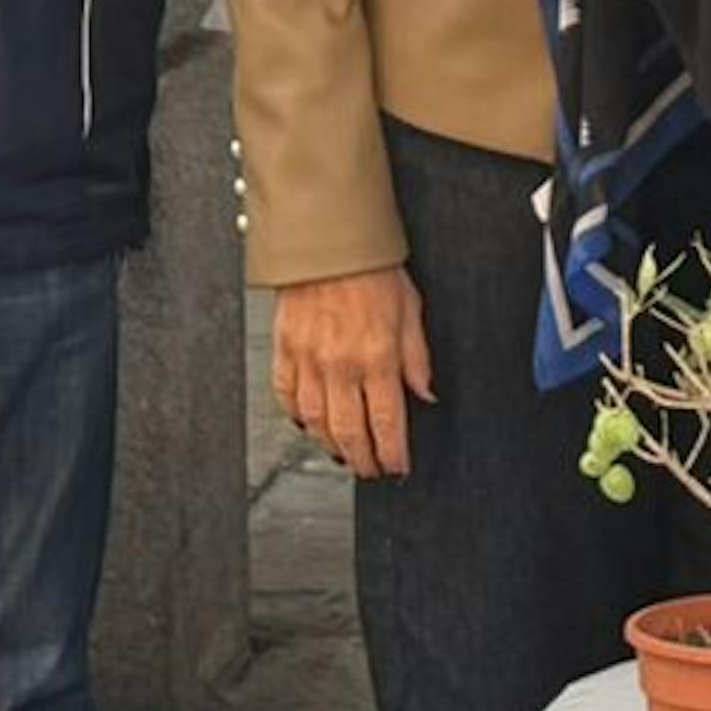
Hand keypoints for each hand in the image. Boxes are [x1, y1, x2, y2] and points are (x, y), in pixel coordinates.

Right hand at [271, 269, 432, 479]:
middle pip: (350, 432)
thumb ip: (418, 358)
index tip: (398, 467)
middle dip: (364, 460)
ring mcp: (308, 360)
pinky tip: (308, 425)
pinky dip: (297, 417)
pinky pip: (286, 397)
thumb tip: (426, 394)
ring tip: (344, 455)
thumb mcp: (412, 310)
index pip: (387, 423)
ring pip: (316, 423)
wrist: (327, 240)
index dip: (393, 453)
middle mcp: (341, 364)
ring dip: (331, 446)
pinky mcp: (284, 350)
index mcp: (378, 356)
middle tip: (371, 470)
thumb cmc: (372, 268)